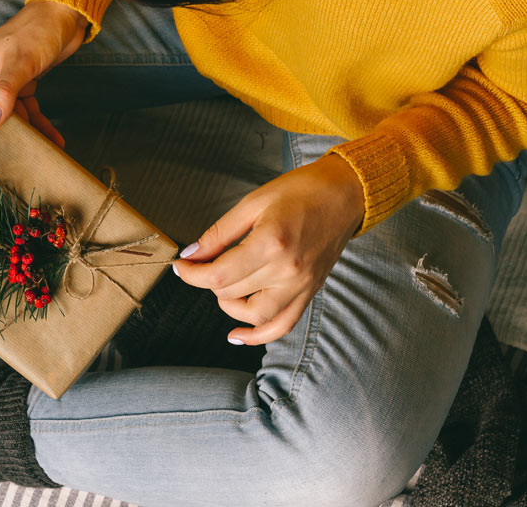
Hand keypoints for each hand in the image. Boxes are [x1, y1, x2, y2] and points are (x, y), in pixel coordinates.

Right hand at [0, 0, 87, 152]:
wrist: (65, 14)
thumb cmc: (37, 30)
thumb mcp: (20, 60)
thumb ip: (5, 91)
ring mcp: (2, 85)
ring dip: (12, 140)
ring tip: (18, 164)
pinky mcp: (23, 88)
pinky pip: (27, 114)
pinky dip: (39, 128)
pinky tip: (54, 143)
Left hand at [173, 154, 364, 345]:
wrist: (345, 194)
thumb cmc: (300, 192)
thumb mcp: (252, 203)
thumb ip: (219, 233)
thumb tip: (192, 255)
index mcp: (271, 243)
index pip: (219, 274)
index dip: (192, 274)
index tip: (181, 266)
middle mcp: (287, 271)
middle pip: (231, 293)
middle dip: (207, 280)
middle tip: (201, 264)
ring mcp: (301, 285)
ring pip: (254, 316)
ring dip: (229, 306)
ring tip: (223, 286)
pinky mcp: (309, 292)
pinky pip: (282, 326)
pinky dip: (258, 336)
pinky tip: (237, 335)